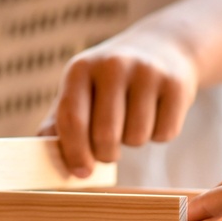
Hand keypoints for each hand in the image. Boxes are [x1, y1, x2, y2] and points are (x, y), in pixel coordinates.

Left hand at [37, 29, 198, 175]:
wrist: (163, 47)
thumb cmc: (112, 81)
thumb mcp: (82, 90)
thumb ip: (60, 121)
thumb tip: (44, 155)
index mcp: (81, 69)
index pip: (72, 119)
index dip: (74, 153)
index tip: (81, 173)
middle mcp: (113, 65)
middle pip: (105, 135)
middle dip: (106, 154)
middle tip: (109, 152)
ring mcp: (148, 73)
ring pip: (137, 138)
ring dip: (134, 142)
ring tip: (133, 123)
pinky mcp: (177, 85)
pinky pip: (165, 133)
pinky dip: (160, 135)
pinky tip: (156, 115)